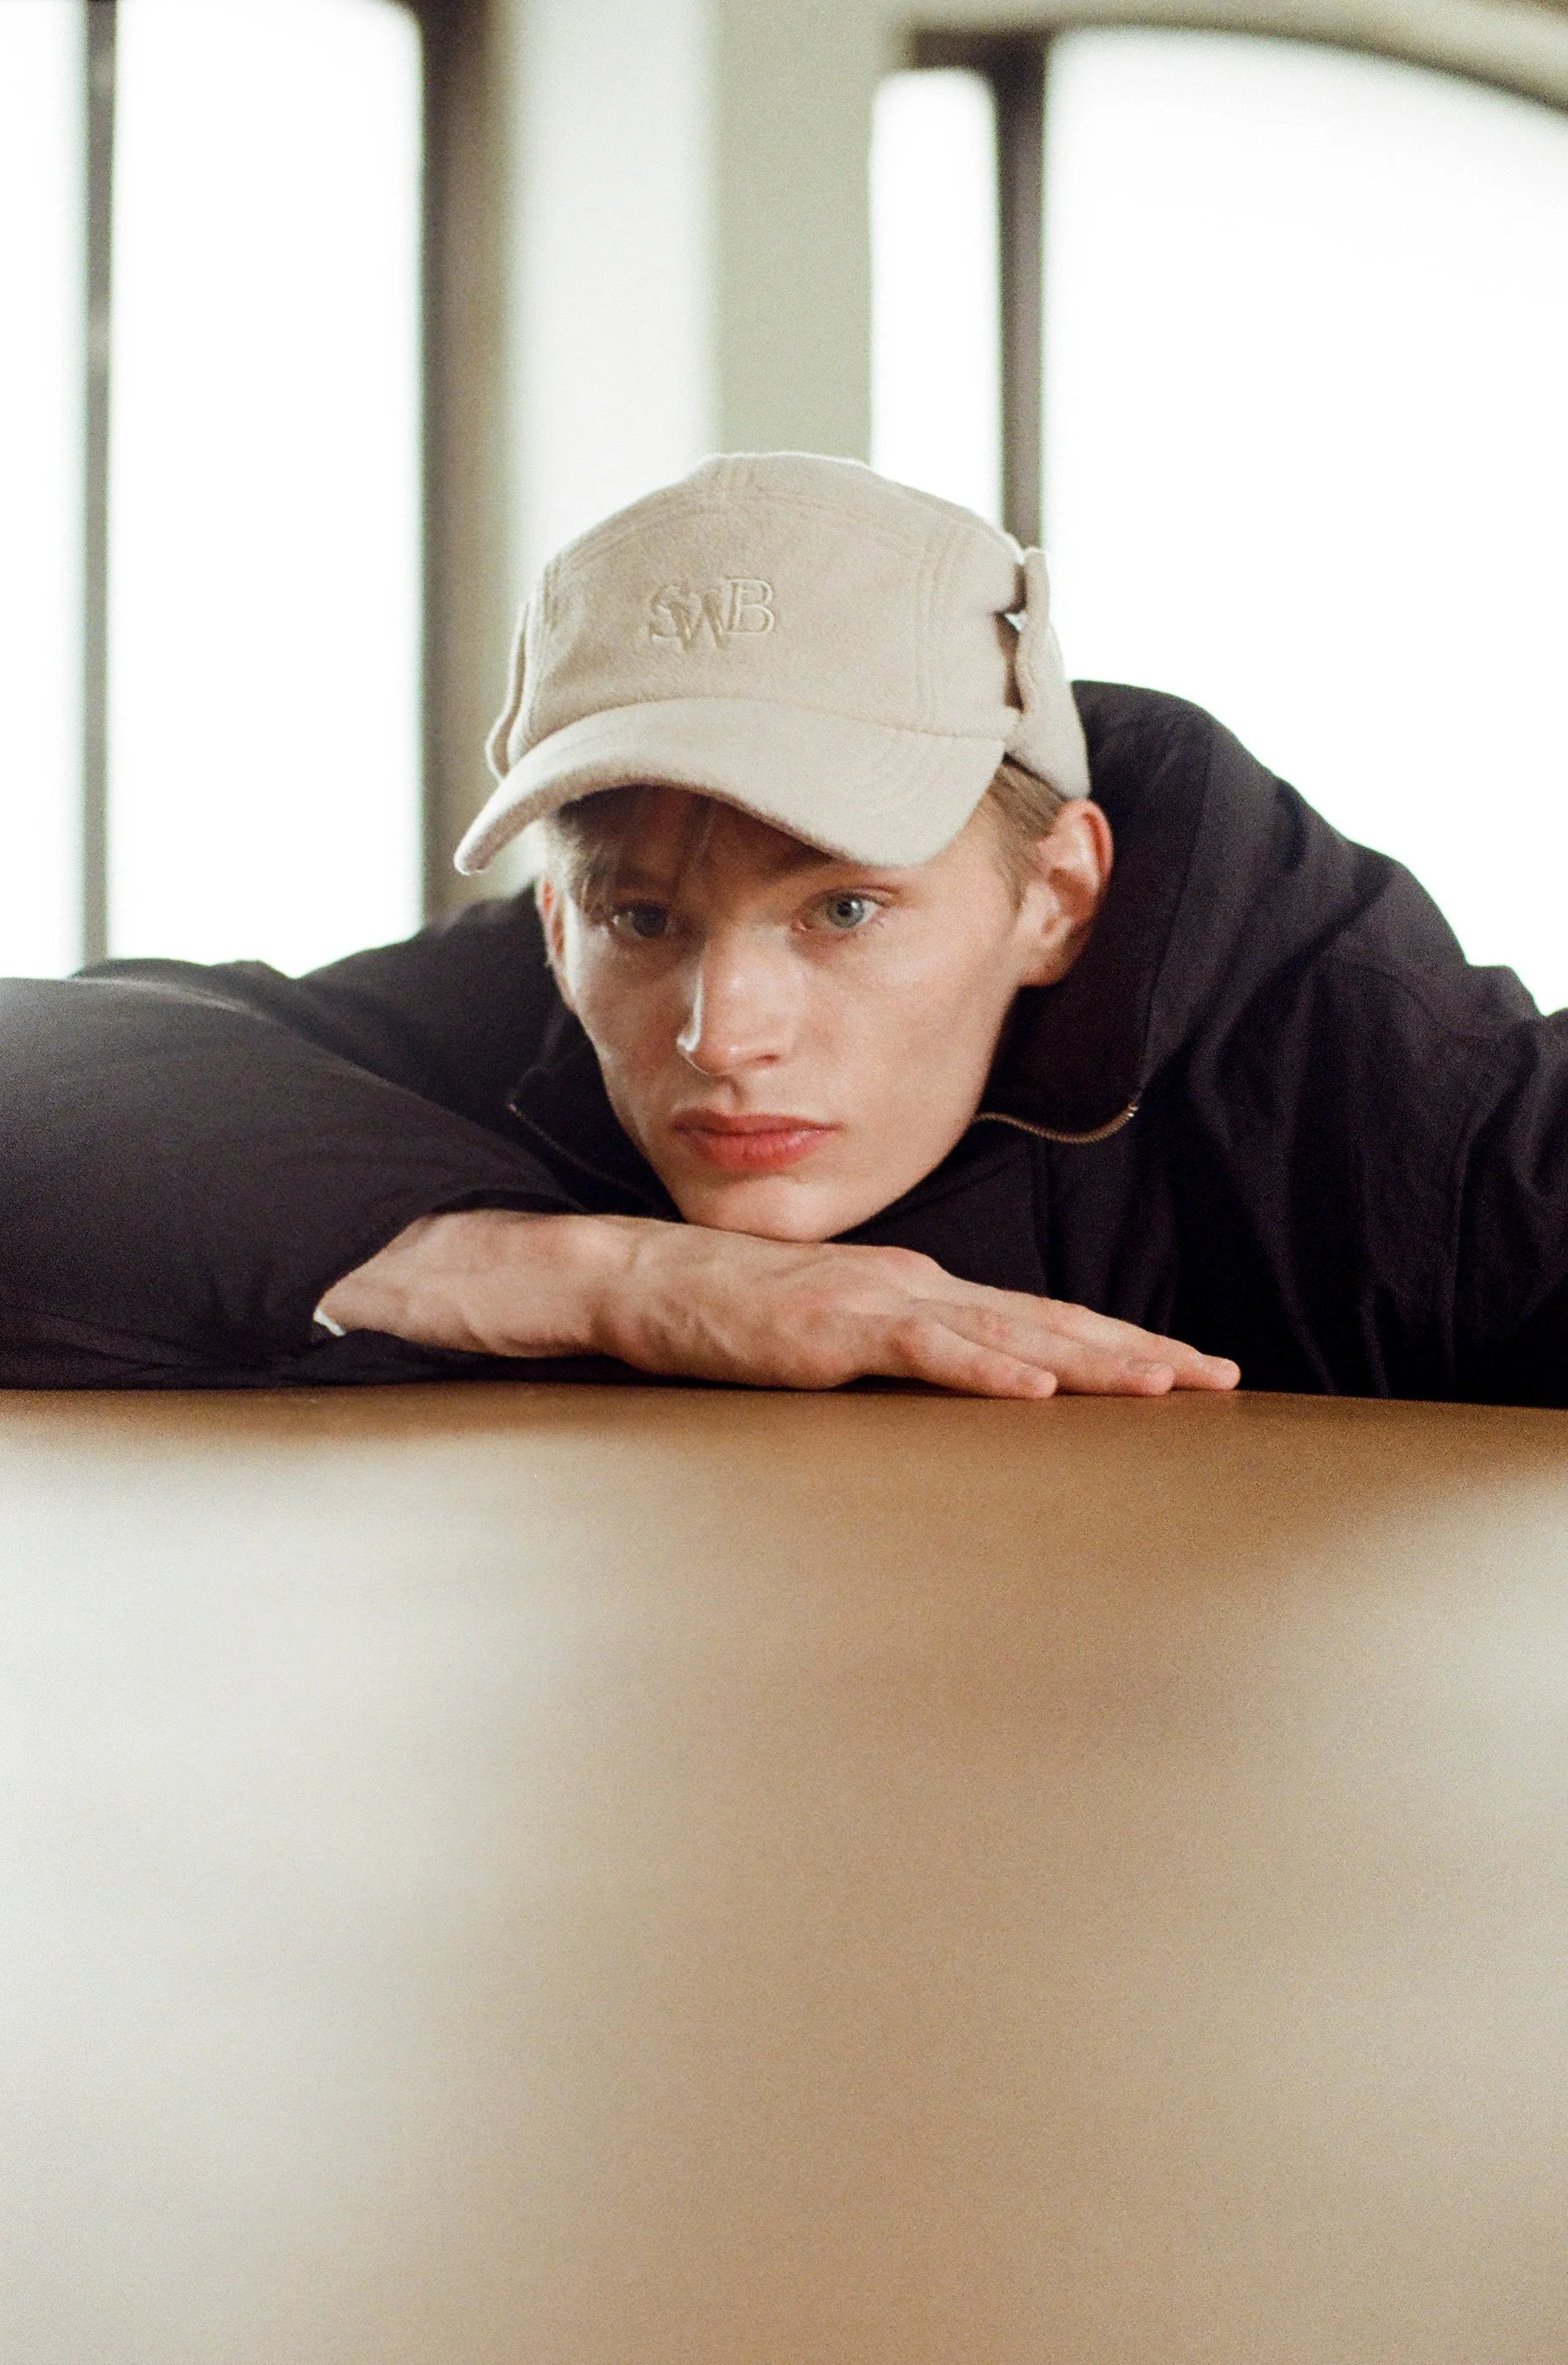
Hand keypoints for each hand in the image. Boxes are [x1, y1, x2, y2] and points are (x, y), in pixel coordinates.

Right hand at [320, 1211, 1239, 1400]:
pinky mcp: (825, 1332)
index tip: (1188, 1371)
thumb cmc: (728, 1316)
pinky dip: (983, 1364)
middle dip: (1135, 1353)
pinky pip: (919, 1352)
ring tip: (1162, 1384)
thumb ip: (892, 1349)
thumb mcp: (829, 1334)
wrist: (633, 1281)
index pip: (1035, 1318)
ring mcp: (871, 1305)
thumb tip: (957, 1377)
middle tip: (1217, 1380)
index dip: (1115, 1343)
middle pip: (1045, 1320)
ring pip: (1004, 1329)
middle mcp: (911, 1289)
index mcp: (917, 1293)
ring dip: (1089, 1358)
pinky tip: (1036, 1386)